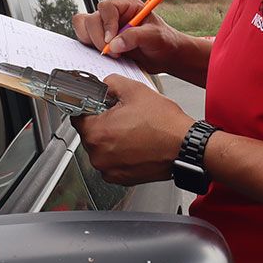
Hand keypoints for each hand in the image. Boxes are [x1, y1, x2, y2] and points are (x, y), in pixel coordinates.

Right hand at [72, 0, 184, 72]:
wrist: (165, 56)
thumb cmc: (164, 40)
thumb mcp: (154, 36)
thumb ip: (135, 37)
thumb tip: (114, 44)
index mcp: (127, 6)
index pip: (106, 7)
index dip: (106, 23)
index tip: (111, 40)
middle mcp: (113, 15)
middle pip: (91, 19)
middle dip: (98, 38)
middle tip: (113, 53)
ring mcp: (105, 28)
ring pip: (83, 28)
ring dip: (92, 43)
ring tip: (110, 55)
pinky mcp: (101, 41)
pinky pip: (85, 41)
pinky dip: (90, 50)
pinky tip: (106, 57)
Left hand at [74, 74, 194, 185]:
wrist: (185, 147)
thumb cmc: (164, 124)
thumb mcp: (135, 91)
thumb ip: (111, 83)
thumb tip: (104, 86)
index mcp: (97, 133)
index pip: (77, 117)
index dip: (89, 108)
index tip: (97, 106)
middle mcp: (98, 155)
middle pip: (89, 134)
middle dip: (103, 124)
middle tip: (123, 116)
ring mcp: (109, 170)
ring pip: (101, 149)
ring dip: (112, 140)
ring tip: (133, 131)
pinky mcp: (121, 179)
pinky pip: (112, 162)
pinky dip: (120, 154)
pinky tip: (136, 144)